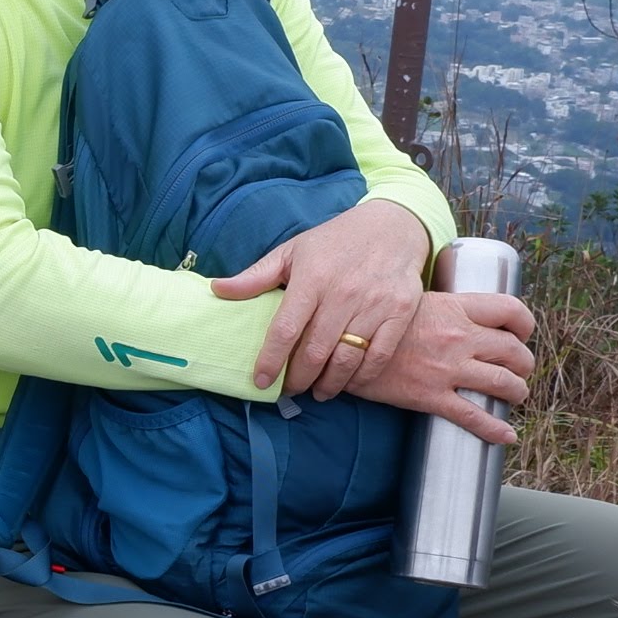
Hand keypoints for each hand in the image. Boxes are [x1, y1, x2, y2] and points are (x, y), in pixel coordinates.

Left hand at [214, 197, 431, 398]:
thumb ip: (256, 276)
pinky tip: (349, 381)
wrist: (393, 226)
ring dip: (329, 384)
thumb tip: (217, 290)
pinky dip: (362, 376)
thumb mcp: (292, 251)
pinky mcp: (400, 313)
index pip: (286, 329)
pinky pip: (379, 356)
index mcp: (312, 278)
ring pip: (347, 359)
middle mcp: (343, 294)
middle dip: (298, 379)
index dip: (270, 360)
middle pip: (315, 352)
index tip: (260, 381)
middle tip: (289, 389)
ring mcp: (375, 305)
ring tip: (318, 391)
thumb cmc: (335, 241)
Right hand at [355, 287, 537, 442]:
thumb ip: (440, 308)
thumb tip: (456, 315)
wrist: (342, 348)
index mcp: (455, 308)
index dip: (524, 323)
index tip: (521, 333)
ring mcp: (447, 369)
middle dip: (524, 363)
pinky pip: (474, 417)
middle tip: (519, 369)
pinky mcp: (432, 397)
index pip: (510, 309)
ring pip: (503, 383)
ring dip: (517, 392)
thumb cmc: (373, 323)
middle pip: (513, 351)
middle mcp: (458, 337)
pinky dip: (496, 429)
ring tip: (515, 395)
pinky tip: (506, 435)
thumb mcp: (411, 301)